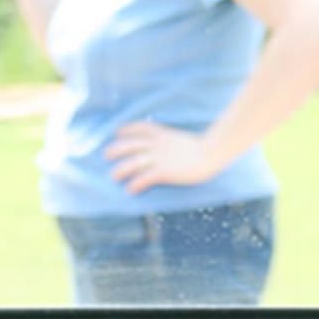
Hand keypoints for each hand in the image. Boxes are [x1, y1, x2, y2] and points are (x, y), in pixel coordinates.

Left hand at [105, 122, 220, 194]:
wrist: (213, 151)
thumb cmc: (203, 147)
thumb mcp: (181, 138)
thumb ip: (170, 140)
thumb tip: (166, 144)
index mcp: (163, 134)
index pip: (140, 128)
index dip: (126, 130)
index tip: (117, 132)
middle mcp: (158, 145)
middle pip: (131, 144)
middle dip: (117, 149)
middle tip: (106, 155)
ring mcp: (160, 158)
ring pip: (134, 162)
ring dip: (121, 169)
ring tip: (114, 176)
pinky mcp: (165, 171)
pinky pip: (146, 178)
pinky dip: (136, 184)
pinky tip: (130, 190)